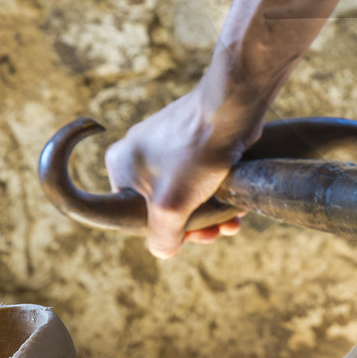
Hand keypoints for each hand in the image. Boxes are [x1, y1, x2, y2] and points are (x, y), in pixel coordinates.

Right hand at [104, 82, 267, 260]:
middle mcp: (138, 153)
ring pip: (187, 193)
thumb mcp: (170, 207)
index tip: (187, 236)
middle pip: (163, 205)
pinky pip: (201, 177)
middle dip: (192, 225)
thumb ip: (161, 237)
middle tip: (214, 234)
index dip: (161, 231)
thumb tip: (164, 249)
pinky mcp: (193, 140)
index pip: (132, 214)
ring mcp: (167, 145)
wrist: (232, 107)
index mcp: (120, 165)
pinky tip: (236, 208)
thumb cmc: (196, 153)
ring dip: (209, 214)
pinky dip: (216, 194)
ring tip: (230, 224)